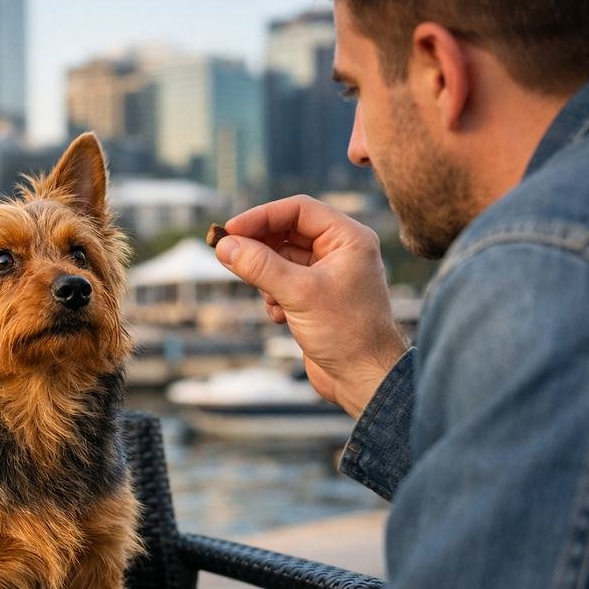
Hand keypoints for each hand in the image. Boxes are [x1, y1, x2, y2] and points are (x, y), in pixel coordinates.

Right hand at [215, 195, 407, 418]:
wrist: (363, 379)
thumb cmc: (345, 333)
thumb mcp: (297, 294)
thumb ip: (259, 266)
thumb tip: (224, 245)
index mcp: (348, 238)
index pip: (298, 210)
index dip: (261, 216)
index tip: (230, 230)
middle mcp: (341, 251)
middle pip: (287, 232)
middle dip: (260, 248)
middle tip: (229, 256)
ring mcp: (328, 275)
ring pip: (282, 260)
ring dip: (266, 277)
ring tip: (269, 298)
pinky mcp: (317, 298)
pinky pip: (283, 283)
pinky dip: (273, 295)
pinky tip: (279, 316)